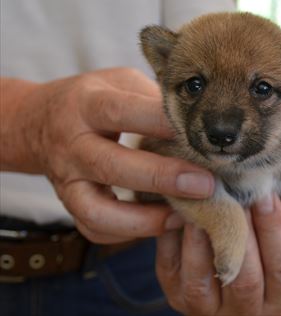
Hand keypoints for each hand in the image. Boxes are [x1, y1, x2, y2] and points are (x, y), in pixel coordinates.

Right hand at [2, 68, 213, 242]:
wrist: (39, 121)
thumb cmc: (96, 99)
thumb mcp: (121, 83)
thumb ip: (154, 99)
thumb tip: (200, 122)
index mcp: (87, 104)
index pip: (123, 112)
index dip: (161, 124)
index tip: (200, 136)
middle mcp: (72, 143)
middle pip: (112, 165)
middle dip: (162, 178)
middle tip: (205, 184)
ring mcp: (67, 179)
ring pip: (97, 210)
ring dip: (144, 219)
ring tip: (183, 216)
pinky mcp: (69, 203)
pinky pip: (94, 228)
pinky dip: (129, 234)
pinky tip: (161, 224)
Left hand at [156, 187, 280, 315]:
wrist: (224, 274)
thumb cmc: (264, 247)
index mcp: (279, 298)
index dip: (275, 231)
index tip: (266, 195)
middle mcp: (245, 312)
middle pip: (245, 279)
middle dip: (240, 233)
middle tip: (235, 195)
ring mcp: (206, 308)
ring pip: (202, 279)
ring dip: (204, 236)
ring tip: (206, 200)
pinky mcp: (176, 295)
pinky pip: (171, 268)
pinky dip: (175, 238)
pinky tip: (182, 211)